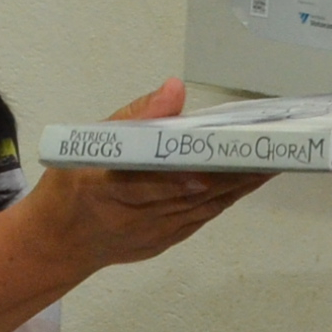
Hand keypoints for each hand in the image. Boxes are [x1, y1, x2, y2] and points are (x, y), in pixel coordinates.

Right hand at [33, 79, 265, 269]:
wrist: (59, 243)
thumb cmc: (72, 184)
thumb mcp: (87, 142)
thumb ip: (135, 117)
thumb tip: (174, 89)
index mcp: (106, 185)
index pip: (148, 182)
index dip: (182, 176)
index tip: (215, 160)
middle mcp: (134, 214)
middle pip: (190, 194)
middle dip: (232, 172)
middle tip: (270, 148)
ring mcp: (153, 232)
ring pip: (203, 207)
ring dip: (238, 184)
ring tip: (272, 159)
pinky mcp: (164, 241)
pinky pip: (201, 218)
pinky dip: (225, 198)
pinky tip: (247, 181)